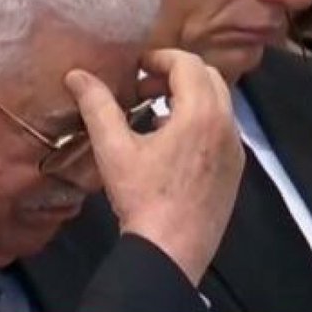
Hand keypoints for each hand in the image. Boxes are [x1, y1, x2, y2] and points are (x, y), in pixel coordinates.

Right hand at [65, 49, 243, 284]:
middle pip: (209, 78)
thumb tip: (77, 75)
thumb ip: (98, 106)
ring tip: (154, 117)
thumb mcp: (114, 149)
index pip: (188, 64)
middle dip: (176, 74)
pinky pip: (221, 131)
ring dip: (189, 98)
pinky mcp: (234, 171)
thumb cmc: (142, 197)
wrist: (171, 252)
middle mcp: (226, 126)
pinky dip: (200, 123)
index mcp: (201, 113)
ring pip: (218, 105)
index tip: (136, 69)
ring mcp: (235, 150)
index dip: (160, 58)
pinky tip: (170, 147)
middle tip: (144, 89)